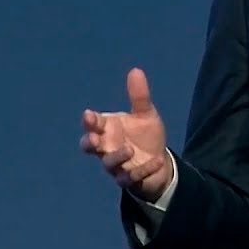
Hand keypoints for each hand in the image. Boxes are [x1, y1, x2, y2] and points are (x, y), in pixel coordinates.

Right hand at [80, 67, 173, 202]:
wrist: (158, 161)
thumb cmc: (145, 136)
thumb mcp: (146, 114)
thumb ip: (139, 96)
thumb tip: (136, 70)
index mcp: (108, 129)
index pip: (94, 124)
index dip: (90, 121)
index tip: (89, 115)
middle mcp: (107, 147)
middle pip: (90, 147)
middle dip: (90, 143)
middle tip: (94, 139)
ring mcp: (116, 165)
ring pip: (108, 163)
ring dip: (117, 156)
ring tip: (129, 149)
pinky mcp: (128, 179)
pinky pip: (131, 177)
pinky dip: (142, 170)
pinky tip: (156, 160)